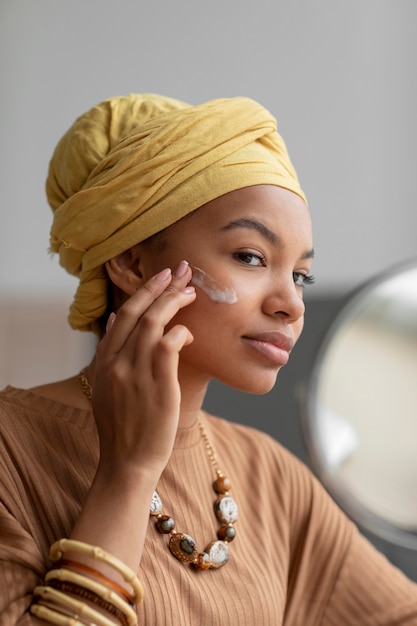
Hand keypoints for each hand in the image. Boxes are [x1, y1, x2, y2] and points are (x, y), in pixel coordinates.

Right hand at [91, 261, 195, 479]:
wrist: (127, 463)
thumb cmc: (123, 427)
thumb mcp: (107, 387)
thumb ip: (111, 353)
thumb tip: (115, 320)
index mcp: (104, 362)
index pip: (122, 316)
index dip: (142, 292)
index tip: (159, 276)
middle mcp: (116, 363)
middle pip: (138, 312)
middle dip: (160, 286)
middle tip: (179, 270)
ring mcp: (135, 373)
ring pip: (154, 322)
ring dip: (173, 302)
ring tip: (190, 291)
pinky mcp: (158, 385)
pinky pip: (169, 345)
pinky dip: (181, 332)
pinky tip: (189, 332)